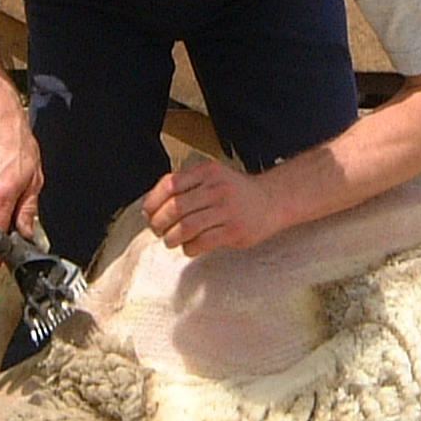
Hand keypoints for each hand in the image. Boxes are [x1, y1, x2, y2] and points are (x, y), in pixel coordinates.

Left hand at [142, 159, 283, 254]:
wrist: (272, 200)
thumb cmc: (236, 192)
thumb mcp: (212, 177)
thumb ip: (186, 186)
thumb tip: (152, 207)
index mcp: (207, 172)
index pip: (170, 184)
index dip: (153, 201)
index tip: (149, 213)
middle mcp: (217, 188)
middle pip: (175, 207)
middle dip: (159, 222)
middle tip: (157, 230)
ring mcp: (227, 210)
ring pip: (186, 227)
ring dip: (172, 238)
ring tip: (170, 240)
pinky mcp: (234, 231)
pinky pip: (202, 242)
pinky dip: (189, 248)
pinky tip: (189, 247)